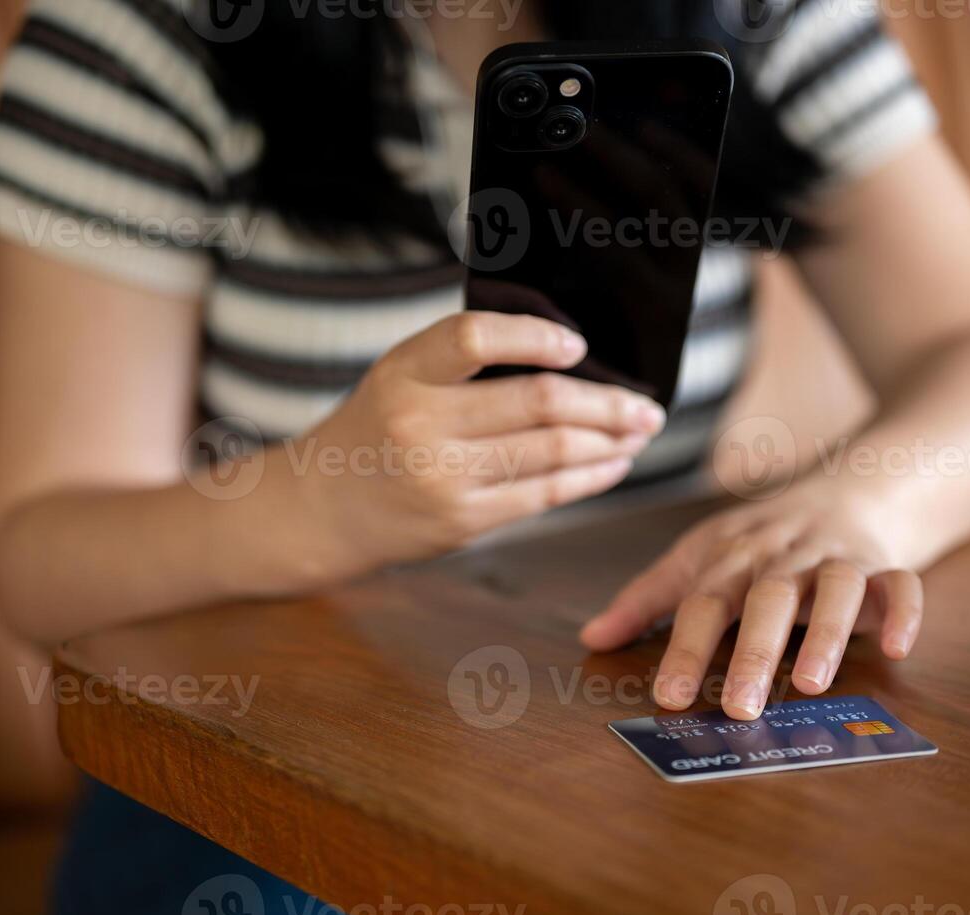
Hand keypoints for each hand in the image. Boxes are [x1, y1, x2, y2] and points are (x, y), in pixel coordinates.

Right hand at [299, 312, 665, 577]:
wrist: (322, 509)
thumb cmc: (378, 429)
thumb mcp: (400, 375)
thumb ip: (463, 359)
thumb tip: (567, 355)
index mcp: (405, 372)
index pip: (475, 338)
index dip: (535, 337)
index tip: (578, 345)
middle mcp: (420, 423)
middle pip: (537, 402)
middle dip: (607, 403)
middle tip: (647, 404)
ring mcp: (442, 478)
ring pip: (551, 451)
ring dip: (610, 441)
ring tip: (639, 432)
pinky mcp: (462, 522)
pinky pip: (544, 495)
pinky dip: (589, 477)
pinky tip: (612, 464)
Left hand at [579, 481, 922, 719]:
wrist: (849, 488)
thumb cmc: (763, 539)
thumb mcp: (700, 557)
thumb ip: (648, 599)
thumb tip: (591, 639)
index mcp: (733, 556)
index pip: (704, 601)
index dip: (685, 648)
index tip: (668, 696)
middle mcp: (785, 557)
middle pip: (767, 597)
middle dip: (753, 650)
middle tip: (738, 705)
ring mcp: (839, 558)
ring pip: (836, 588)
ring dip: (825, 633)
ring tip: (811, 682)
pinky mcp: (888, 565)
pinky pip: (903, 585)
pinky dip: (904, 612)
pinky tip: (896, 647)